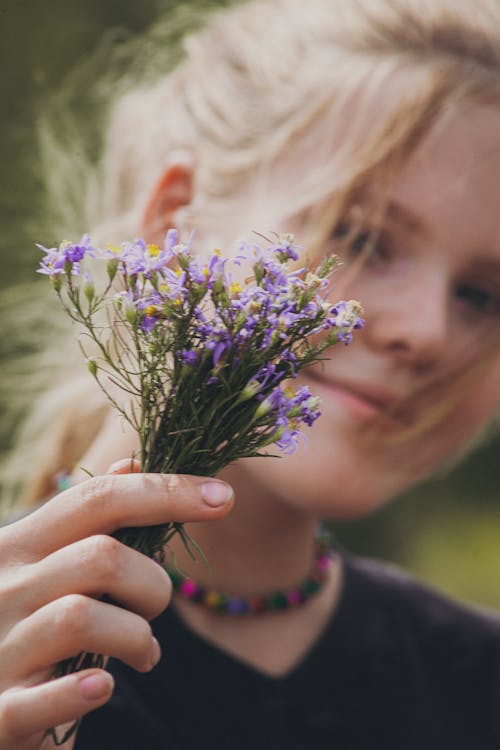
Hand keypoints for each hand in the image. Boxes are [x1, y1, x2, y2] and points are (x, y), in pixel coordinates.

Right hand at [0, 460, 232, 748]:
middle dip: (153, 583)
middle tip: (154, 608)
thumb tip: (133, 462)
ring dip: (136, 636)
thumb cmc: (34, 627)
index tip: (222, 497)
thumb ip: (88, 517)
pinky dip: (87, 690)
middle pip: (100, 556)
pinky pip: (50, 697)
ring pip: (82, 617)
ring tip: (142, 652)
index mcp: (17, 544)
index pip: (97, 498)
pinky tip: (104, 686)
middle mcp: (0, 588)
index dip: (166, 492)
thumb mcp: (50, 563)